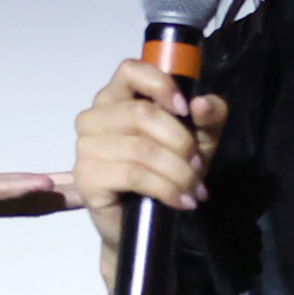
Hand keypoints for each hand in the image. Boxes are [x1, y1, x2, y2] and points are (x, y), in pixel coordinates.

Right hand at [71, 58, 230, 287]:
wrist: (145, 225)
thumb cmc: (166, 173)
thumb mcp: (198, 140)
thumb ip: (208, 117)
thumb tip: (202, 105)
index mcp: (116, 97)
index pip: (130, 70)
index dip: (161, 84)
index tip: (185, 110)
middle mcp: (94, 117)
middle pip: (142, 114)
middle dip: (180, 142)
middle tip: (198, 167)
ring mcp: (85, 147)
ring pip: (142, 148)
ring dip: (178, 172)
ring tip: (193, 189)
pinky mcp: (87, 176)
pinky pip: (133, 174)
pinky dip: (165, 188)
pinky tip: (181, 201)